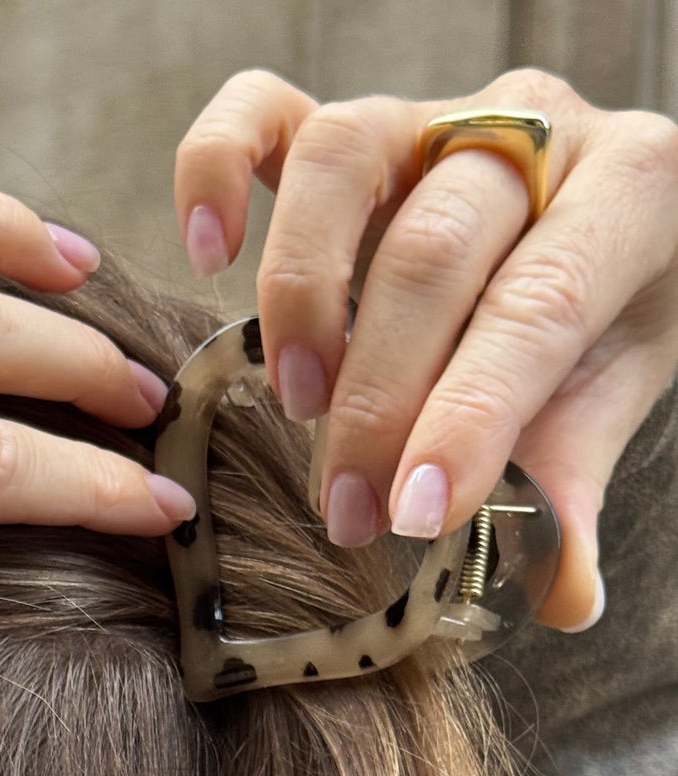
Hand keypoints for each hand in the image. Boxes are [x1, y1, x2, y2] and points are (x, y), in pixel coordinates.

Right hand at [174, 67, 677, 629]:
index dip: (469, 417)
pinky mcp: (349, 128)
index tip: (414, 515)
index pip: (538, 304)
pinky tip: (208, 253)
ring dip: (304, 296)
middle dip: (378, 398)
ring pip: (346, 158)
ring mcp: (430, 115)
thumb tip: (560, 597)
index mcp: (633, 190)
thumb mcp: (609, 392)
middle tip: (346, 509)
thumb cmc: (595, 318)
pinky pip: (263, 111)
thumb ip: (575, 481)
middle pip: (434, 250)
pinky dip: (216, 171)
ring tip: (294, 400)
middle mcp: (530, 131)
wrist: (592, 228)